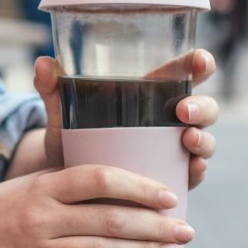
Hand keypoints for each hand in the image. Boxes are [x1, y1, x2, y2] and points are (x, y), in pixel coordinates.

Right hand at [0, 165, 193, 247]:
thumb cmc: (3, 207)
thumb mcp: (32, 182)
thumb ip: (73, 181)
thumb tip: (132, 182)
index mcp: (42, 186)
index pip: (98, 180)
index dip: (138, 187)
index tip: (170, 194)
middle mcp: (40, 218)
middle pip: (109, 221)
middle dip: (155, 226)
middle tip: (187, 229)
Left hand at [21, 50, 221, 187]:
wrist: (68, 184)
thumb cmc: (72, 138)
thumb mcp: (63, 115)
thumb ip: (54, 89)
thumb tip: (43, 63)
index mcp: (151, 94)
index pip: (185, 72)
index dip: (199, 64)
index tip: (199, 63)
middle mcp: (169, 121)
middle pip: (203, 108)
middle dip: (202, 107)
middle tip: (183, 111)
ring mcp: (174, 151)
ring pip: (204, 140)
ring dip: (203, 139)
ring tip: (187, 140)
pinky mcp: (170, 179)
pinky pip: (193, 174)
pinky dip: (197, 171)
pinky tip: (192, 170)